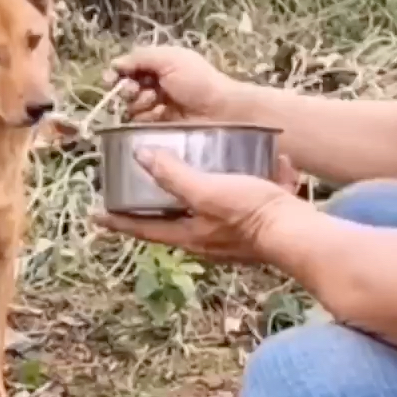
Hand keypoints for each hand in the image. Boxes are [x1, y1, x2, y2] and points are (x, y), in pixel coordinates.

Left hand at [93, 148, 309, 263]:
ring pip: (209, 211)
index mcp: (189, 234)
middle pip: (173, 222)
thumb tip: (142, 156)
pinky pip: (248, 201)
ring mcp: (232, 236)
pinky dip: (253, 181)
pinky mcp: (257, 226)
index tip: (96, 215)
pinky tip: (269, 163)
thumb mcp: (206, 190)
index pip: (143, 228)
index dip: (118, 220)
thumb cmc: (250, 214)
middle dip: (157, 205)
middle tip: (142, 186)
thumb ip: (174, 175)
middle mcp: (207, 240)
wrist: (300, 233)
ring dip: (204, 191)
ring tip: (201, 167)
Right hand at [103, 46, 239, 122]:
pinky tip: (155, 116)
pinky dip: (144, 120)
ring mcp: (160, 107)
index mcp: (161, 65)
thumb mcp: (170, 59)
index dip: (119, 74)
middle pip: (127, 89)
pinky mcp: (163, 127)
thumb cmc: (198, 81)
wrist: (222, 112)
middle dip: (127, 90)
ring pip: (133, 108)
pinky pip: (142, 124)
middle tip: (136, 92)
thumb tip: (115, 64)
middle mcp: (158, 85)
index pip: (129, 68)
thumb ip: (141, 58)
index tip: (111, 80)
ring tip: (153, 103)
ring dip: (137, 105)